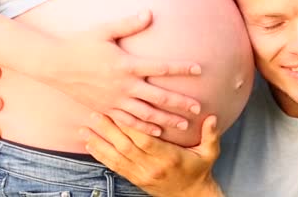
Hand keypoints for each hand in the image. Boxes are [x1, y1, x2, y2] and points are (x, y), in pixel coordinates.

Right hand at [46, 10, 202, 135]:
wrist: (55, 64)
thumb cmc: (81, 44)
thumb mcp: (105, 30)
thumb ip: (129, 24)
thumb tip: (150, 13)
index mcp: (126, 64)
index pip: (161, 67)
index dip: (181, 68)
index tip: (199, 69)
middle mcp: (123, 85)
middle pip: (158, 96)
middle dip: (180, 102)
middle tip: (199, 107)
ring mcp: (114, 100)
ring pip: (146, 114)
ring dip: (167, 120)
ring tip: (184, 126)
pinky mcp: (106, 109)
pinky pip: (128, 122)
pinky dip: (144, 128)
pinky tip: (157, 132)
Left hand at [81, 113, 223, 196]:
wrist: (190, 196)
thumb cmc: (199, 170)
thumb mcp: (210, 153)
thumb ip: (210, 135)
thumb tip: (212, 117)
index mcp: (168, 157)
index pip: (145, 140)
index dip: (131, 125)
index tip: (120, 109)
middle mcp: (151, 167)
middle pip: (125, 146)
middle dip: (109, 130)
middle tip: (96, 113)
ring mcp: (141, 174)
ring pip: (115, 157)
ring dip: (99, 142)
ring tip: (85, 128)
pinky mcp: (134, 179)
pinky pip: (114, 166)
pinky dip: (100, 154)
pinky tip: (90, 144)